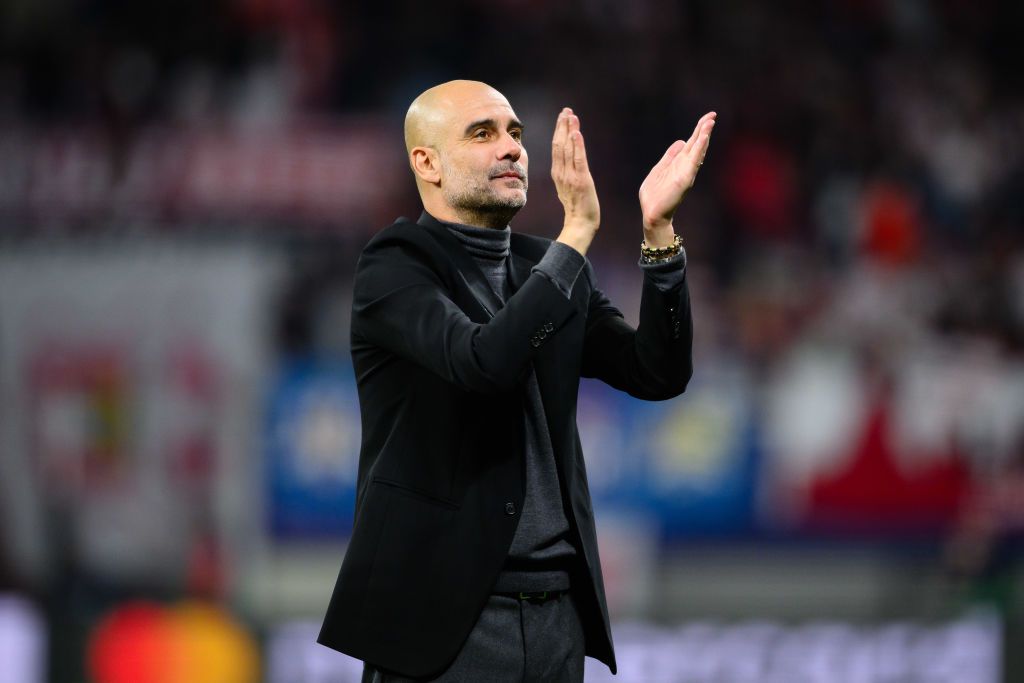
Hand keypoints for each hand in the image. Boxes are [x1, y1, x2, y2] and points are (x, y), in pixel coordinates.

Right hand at [551, 108, 599, 254]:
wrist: (580, 223)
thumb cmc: (577, 207)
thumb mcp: (568, 187)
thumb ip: (567, 173)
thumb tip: (568, 162)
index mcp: (558, 173)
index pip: (557, 148)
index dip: (559, 131)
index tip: (563, 117)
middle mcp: (561, 173)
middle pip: (559, 144)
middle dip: (562, 126)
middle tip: (566, 110)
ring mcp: (570, 176)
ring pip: (567, 149)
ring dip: (569, 130)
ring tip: (571, 115)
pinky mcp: (581, 180)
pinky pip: (578, 160)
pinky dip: (577, 145)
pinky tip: (576, 132)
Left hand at [638, 112, 715, 238]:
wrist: (652, 213)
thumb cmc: (654, 195)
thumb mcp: (659, 169)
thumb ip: (670, 156)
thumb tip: (680, 141)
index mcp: (679, 163)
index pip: (691, 143)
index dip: (698, 130)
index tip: (707, 118)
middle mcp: (685, 166)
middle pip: (697, 143)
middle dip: (704, 129)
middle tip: (712, 115)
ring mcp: (686, 172)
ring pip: (698, 150)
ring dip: (704, 135)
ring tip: (710, 121)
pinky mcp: (685, 178)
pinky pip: (694, 160)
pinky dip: (699, 148)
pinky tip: (703, 137)